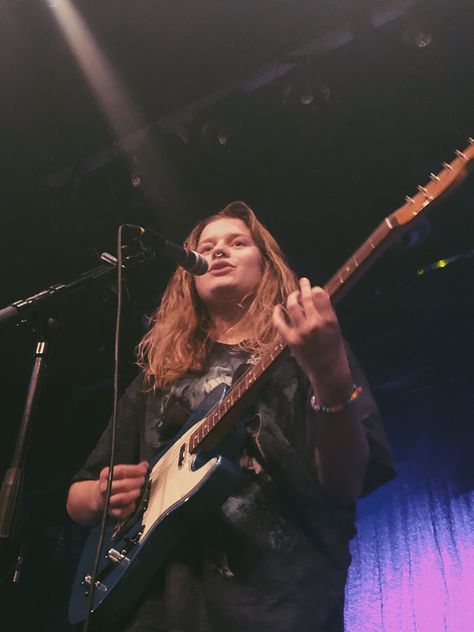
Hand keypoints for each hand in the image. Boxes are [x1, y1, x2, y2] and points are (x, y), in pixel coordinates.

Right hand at [95, 461, 148, 519]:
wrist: (99, 497)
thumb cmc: (112, 483)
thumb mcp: (119, 472)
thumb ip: (133, 468)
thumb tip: (145, 465)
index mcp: (106, 475)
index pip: (121, 471)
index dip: (134, 470)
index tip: (143, 470)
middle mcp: (105, 488)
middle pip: (123, 484)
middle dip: (136, 482)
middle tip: (142, 479)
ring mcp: (107, 500)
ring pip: (123, 498)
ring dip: (134, 493)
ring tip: (139, 490)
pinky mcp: (111, 512)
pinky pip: (123, 511)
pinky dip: (130, 506)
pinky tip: (134, 501)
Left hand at [272, 277, 351, 403]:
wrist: (327, 371)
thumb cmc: (334, 349)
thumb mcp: (336, 329)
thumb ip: (326, 313)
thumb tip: (315, 296)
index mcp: (329, 320)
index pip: (320, 295)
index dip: (315, 289)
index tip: (314, 288)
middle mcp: (314, 324)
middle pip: (306, 298)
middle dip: (304, 287)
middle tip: (303, 282)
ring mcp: (301, 331)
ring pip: (292, 306)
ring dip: (292, 297)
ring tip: (294, 294)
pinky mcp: (290, 339)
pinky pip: (279, 323)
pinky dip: (277, 313)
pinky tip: (277, 308)